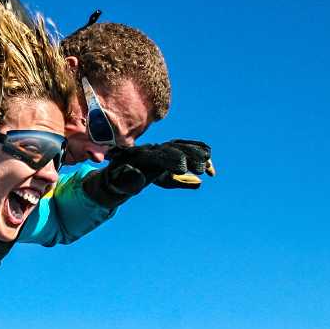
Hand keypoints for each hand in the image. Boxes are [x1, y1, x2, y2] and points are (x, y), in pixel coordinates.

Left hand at [83, 139, 214, 206]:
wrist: (119, 173)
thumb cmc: (118, 180)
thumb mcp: (119, 182)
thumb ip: (127, 180)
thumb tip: (134, 174)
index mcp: (142, 156)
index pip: (160, 154)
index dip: (172, 160)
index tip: (183, 170)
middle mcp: (155, 149)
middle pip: (175, 147)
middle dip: (190, 155)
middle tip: (201, 170)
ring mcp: (164, 149)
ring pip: (184, 146)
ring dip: (198, 155)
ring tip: (209, 169)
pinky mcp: (171, 154)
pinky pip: (189, 150)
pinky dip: (200, 156)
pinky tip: (211, 172)